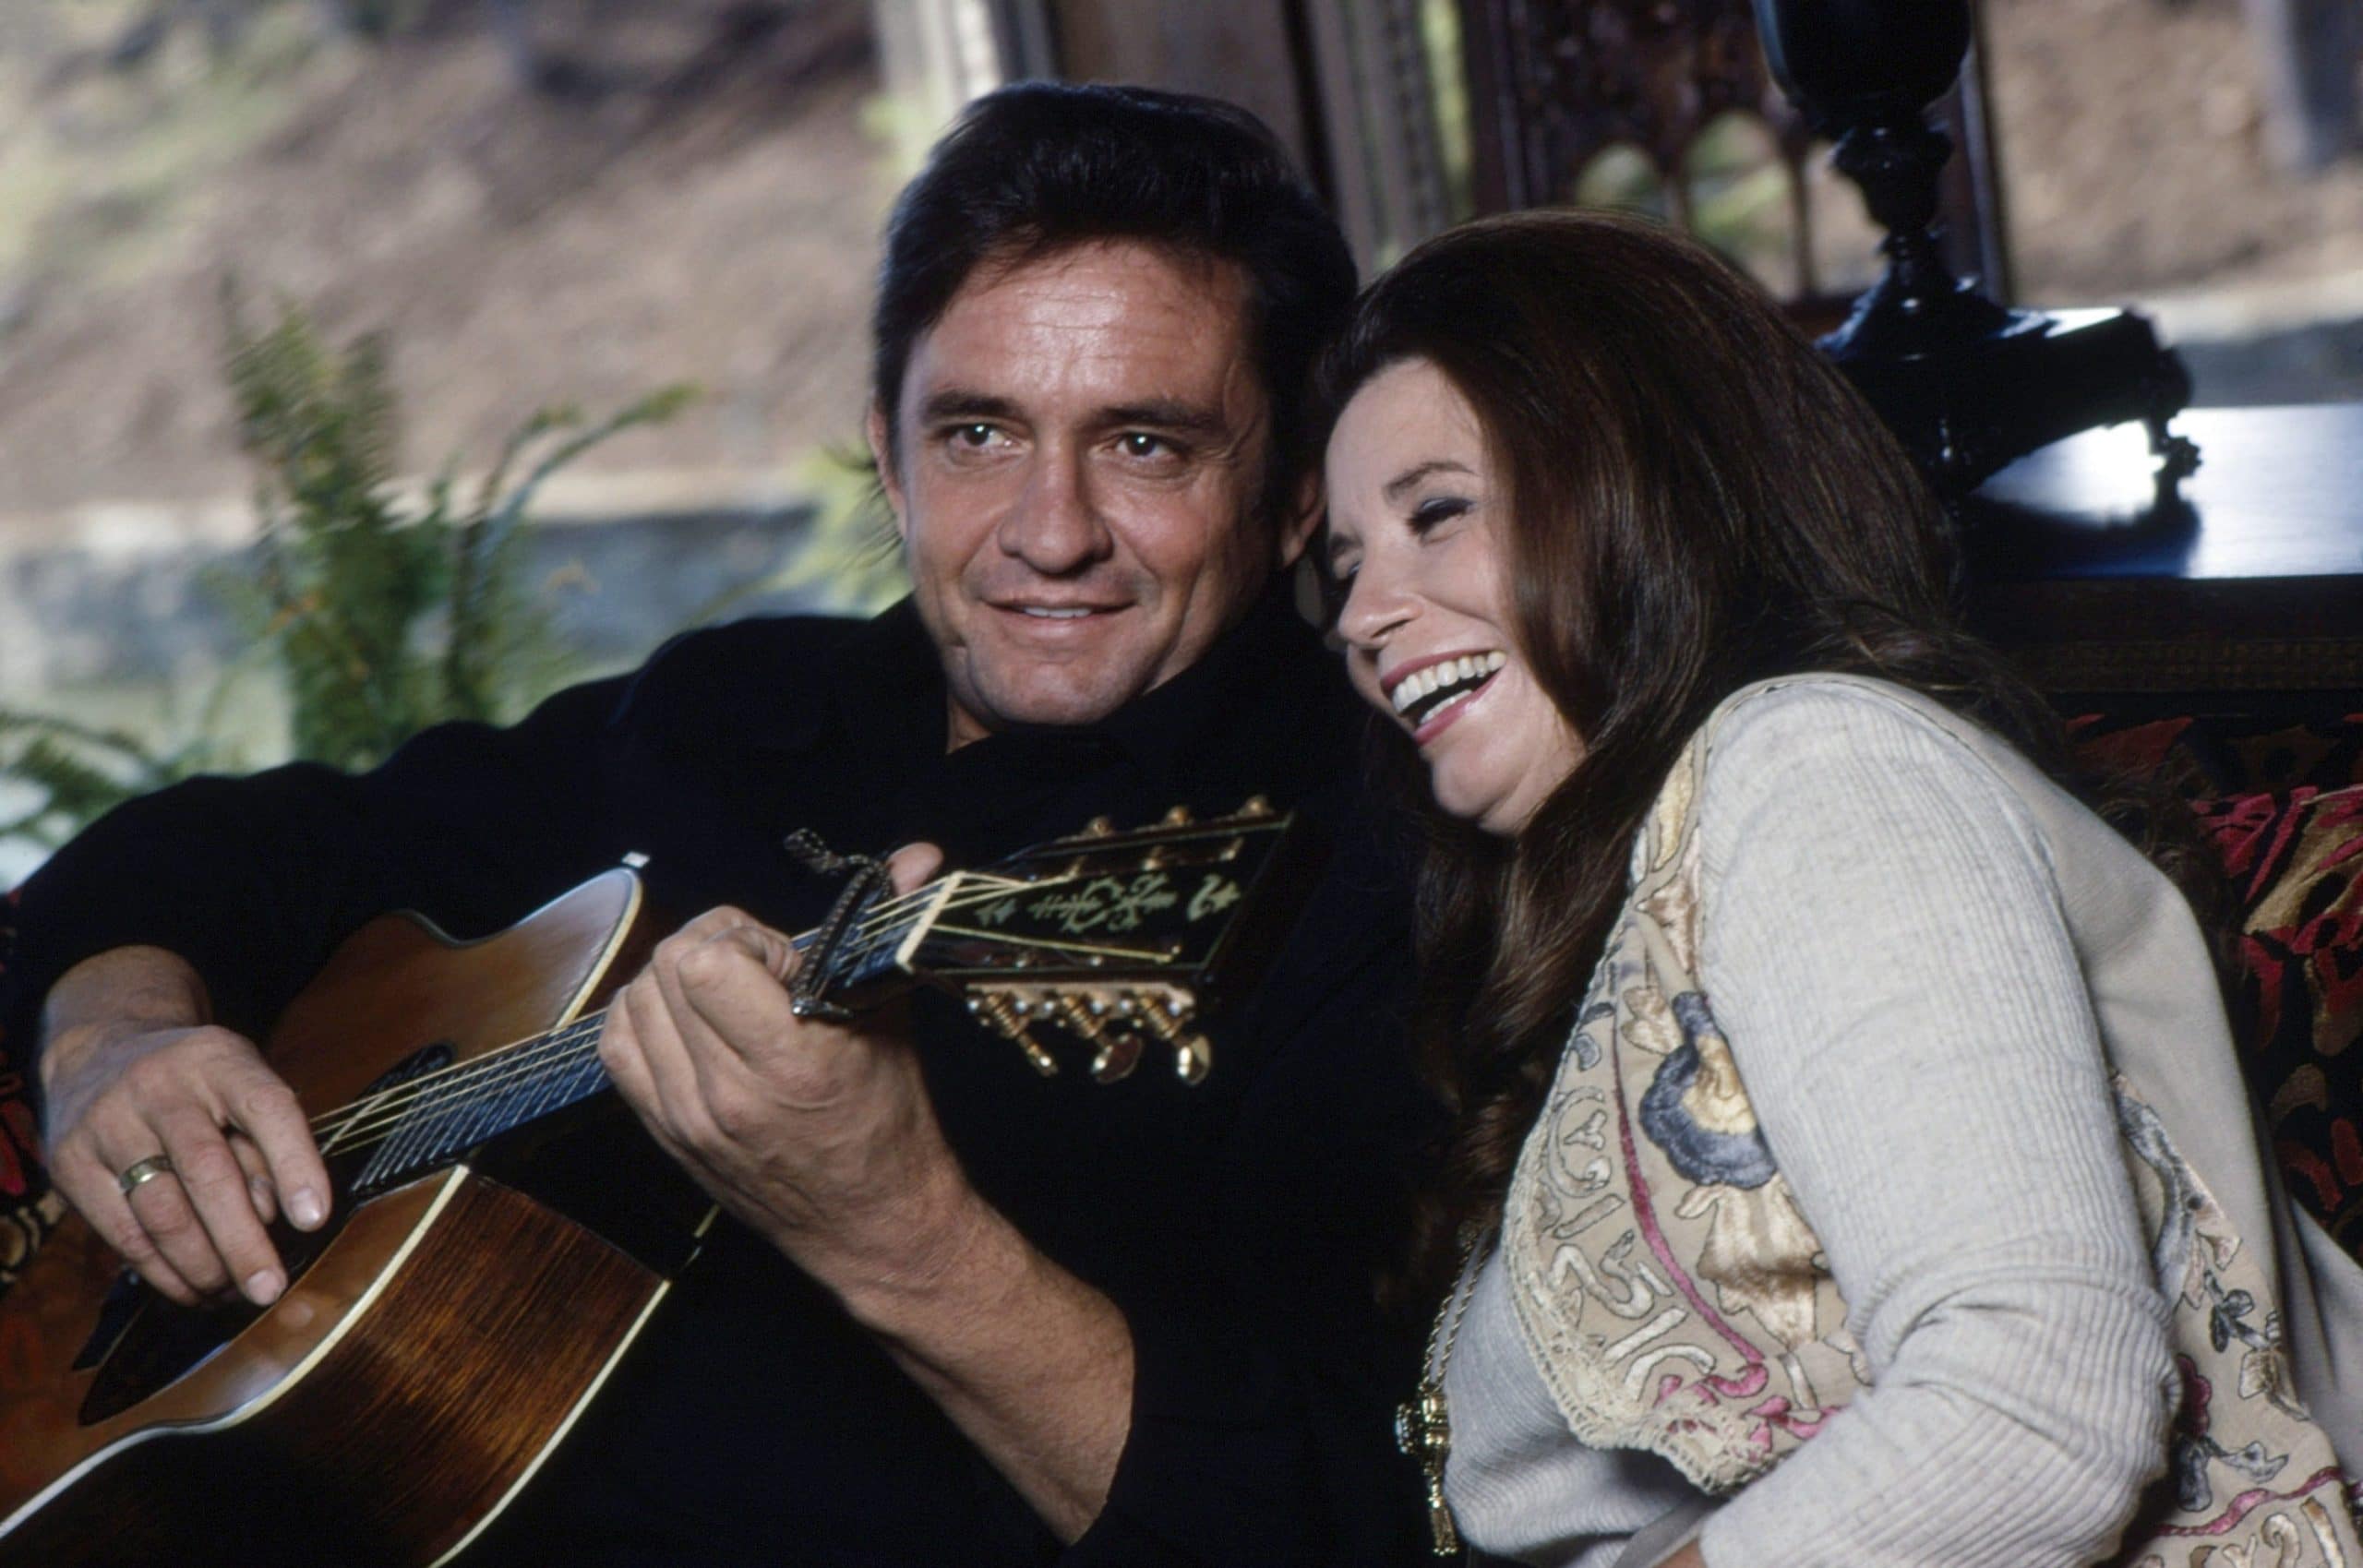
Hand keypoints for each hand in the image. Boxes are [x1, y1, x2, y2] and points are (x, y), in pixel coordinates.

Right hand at [42, 965, 329, 1307]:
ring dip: (203, 1266)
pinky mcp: (70, 1164)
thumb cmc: (195, 1085)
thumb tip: (277, 1217)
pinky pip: (124, 1234)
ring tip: (234, 1294)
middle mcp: (159, 1086)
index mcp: (218, 1059)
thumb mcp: (240, 1085)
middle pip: (208, 1172)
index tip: (315, 1220)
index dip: (294, 1165)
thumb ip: (264, 1143)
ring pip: (162, 1213)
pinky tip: (192, 1289)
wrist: (97, 1055)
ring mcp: (107, 1123)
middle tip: (270, 1288)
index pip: (266, 1108)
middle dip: (243, 1241)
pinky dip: (163, 1272)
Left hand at [598, 845, 972, 1288]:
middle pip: (666, 970)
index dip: (747, 939)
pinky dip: (644, 1019)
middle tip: (759, 972)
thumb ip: (889, 926)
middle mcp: (726, 1093)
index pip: (707, 961)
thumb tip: (918, 853)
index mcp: (789, 1061)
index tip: (788, 962)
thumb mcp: (893, 1018)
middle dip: (713, 948)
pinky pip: (618, 1048)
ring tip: (727, 998)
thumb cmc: (892, 1123)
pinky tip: (690, 1022)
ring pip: (633, 1003)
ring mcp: (686, 1118)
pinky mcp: (665, 1134)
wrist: (872, 1226)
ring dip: (676, 981)